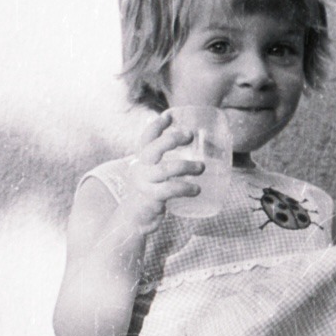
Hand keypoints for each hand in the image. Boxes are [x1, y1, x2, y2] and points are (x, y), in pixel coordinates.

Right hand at [122, 111, 203, 230]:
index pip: (146, 138)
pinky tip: (197, 190)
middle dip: (172, 139)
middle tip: (190, 135)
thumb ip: (163, 161)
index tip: (171, 115)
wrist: (134, 220)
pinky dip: (185, 189)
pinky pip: (169, 190)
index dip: (157, 125)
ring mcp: (144, 183)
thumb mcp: (152, 174)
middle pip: (153, 148)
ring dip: (186, 166)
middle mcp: (140, 168)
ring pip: (165, 169)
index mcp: (141, 160)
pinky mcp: (151, 198)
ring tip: (201, 167)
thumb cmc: (149, 194)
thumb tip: (185, 145)